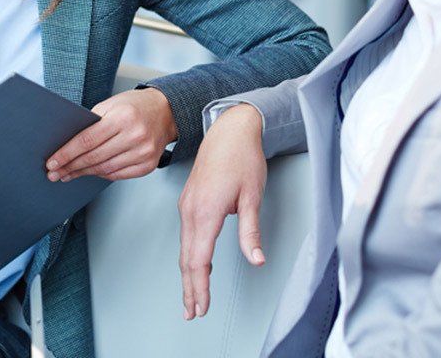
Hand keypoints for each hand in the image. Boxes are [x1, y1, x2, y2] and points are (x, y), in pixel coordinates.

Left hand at [45, 88, 176, 181]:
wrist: (166, 112)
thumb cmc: (135, 106)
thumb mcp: (111, 104)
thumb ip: (91, 122)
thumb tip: (67, 144)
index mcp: (123, 117)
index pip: (87, 140)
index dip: (66, 154)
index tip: (52, 162)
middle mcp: (135, 135)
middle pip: (94, 157)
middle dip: (70, 167)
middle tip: (54, 172)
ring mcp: (143, 152)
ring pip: (105, 169)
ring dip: (83, 173)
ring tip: (68, 174)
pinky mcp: (148, 165)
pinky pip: (118, 175)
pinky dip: (101, 175)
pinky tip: (89, 172)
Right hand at [178, 103, 265, 319]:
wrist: (229, 129)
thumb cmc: (242, 157)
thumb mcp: (252, 195)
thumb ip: (251, 230)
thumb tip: (256, 259)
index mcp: (205, 210)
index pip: (198, 259)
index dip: (200, 287)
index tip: (201, 308)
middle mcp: (190, 209)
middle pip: (186, 258)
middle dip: (189, 287)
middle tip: (192, 312)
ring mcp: (187, 204)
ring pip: (184, 247)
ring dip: (187, 273)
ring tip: (192, 296)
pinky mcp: (189, 200)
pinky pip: (186, 234)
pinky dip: (188, 255)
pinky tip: (196, 264)